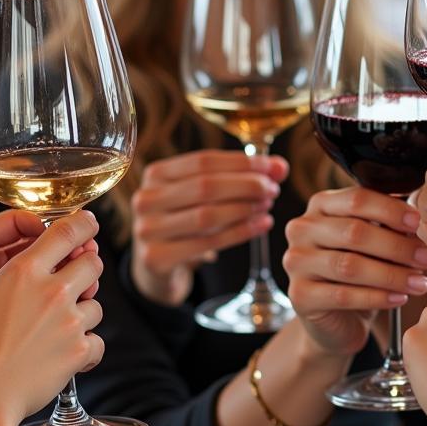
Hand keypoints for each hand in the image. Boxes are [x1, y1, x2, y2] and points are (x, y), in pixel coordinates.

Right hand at [0, 211, 104, 425]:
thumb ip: (15, 279)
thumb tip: (36, 271)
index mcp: (22, 271)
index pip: (67, 232)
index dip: (84, 224)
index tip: (89, 225)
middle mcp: (51, 291)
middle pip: (93, 264)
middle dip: (88, 272)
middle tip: (76, 284)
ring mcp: (68, 320)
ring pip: (96, 306)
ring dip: (82, 317)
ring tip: (55, 335)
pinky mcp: (79, 350)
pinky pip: (97, 342)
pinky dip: (85, 350)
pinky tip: (65, 358)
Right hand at [130, 150, 288, 304]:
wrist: (157, 265)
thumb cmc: (187, 220)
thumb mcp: (206, 195)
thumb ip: (240, 176)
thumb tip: (280, 166)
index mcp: (156, 173)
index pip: (204, 160)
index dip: (242, 162)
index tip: (273, 167)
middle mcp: (145, 198)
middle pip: (205, 186)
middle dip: (246, 185)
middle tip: (273, 189)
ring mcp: (147, 229)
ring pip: (207, 216)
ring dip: (244, 209)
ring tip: (267, 206)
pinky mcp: (156, 258)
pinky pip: (207, 243)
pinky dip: (240, 233)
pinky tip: (262, 226)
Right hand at [285, 187, 426, 355]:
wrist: (338, 319)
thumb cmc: (360, 270)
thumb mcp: (374, 242)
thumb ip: (388, 226)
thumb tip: (416, 221)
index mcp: (320, 205)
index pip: (357, 199)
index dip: (391, 210)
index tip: (418, 223)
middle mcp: (302, 229)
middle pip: (354, 232)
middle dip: (396, 246)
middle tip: (426, 258)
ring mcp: (296, 262)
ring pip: (349, 265)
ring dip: (391, 274)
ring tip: (420, 283)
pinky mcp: (299, 295)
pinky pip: (343, 295)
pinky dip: (377, 297)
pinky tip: (400, 298)